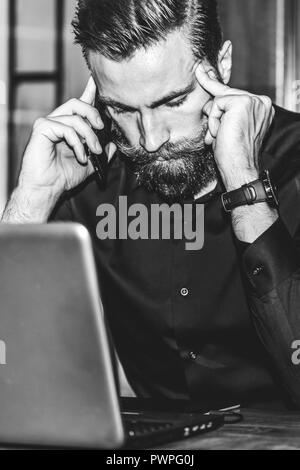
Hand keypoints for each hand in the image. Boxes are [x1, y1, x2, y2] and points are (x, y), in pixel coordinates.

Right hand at [19, 77, 116, 196]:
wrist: (48, 189)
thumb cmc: (64, 177)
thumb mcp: (90, 164)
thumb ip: (101, 152)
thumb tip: (113, 144)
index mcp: (68, 126)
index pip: (80, 104)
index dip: (90, 90)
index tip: (97, 80)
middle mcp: (57, 121)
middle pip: (77, 103)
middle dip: (94, 115)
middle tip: (102, 129)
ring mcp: (48, 123)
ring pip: (74, 116)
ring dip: (90, 135)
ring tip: (94, 151)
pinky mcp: (41, 128)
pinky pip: (65, 128)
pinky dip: (77, 143)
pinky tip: (81, 156)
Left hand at [196, 65, 274, 190]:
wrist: (239, 167)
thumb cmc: (232, 153)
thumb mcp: (227, 127)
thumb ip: (224, 112)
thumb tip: (208, 102)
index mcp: (260, 107)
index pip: (234, 93)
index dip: (214, 83)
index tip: (200, 70)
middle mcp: (260, 101)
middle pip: (225, 94)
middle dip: (213, 112)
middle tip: (218, 133)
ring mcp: (253, 100)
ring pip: (219, 100)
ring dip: (214, 121)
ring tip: (222, 137)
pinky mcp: (243, 102)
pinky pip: (216, 104)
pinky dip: (213, 121)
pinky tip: (221, 133)